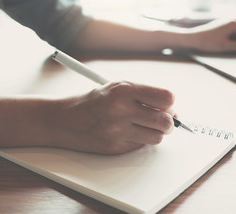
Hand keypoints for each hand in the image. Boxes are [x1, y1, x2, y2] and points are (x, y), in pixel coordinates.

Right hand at [50, 81, 174, 153]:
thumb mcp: (117, 88)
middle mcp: (121, 109)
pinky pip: (141, 145)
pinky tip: (127, 132)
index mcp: (124, 90)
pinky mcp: (115, 147)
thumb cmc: (93, 101)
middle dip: (167, 122)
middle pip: (165, 121)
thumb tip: (172, 110)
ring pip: (157, 137)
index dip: (169, 103)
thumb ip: (145, 96)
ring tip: (142, 125)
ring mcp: (118, 131)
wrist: (63, 119)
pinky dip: (139, 139)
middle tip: (160, 119)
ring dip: (155, 132)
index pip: (166, 98)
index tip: (166, 105)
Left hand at [187, 20, 235, 52]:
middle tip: (234, 50)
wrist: (192, 38)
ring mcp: (226, 23)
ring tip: (222, 47)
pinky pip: (230, 35)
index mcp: (234, 24)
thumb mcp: (226, 47)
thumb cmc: (208, 43)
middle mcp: (231, 21)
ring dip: (235, 43)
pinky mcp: (221, 27)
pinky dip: (230, 41)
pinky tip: (221, 45)